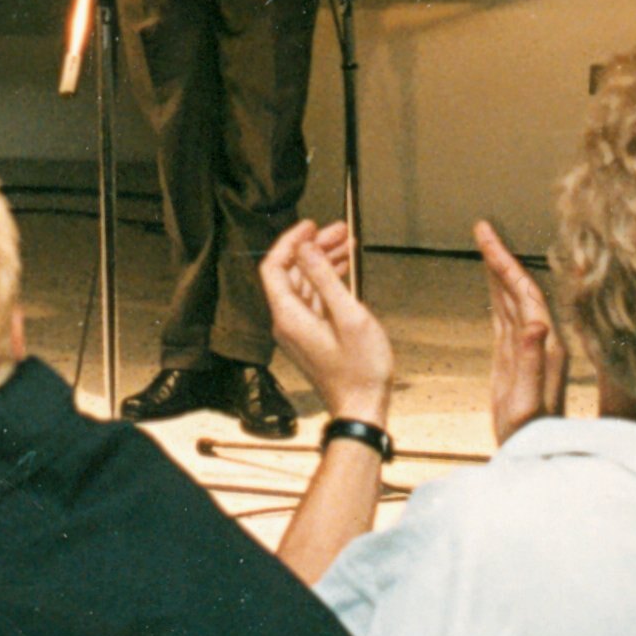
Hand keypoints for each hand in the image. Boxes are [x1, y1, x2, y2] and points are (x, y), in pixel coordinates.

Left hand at [259, 219, 393, 422]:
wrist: (361, 409)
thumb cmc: (360, 370)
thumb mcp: (348, 317)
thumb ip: (325, 279)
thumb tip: (306, 248)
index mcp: (288, 316)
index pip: (274, 267)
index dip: (290, 242)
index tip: (311, 225)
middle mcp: (287, 322)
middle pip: (291, 273)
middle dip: (314, 248)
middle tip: (340, 231)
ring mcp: (298, 330)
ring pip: (304, 284)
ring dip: (322, 262)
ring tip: (347, 243)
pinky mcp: (310, 336)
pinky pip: (313, 300)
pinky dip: (327, 281)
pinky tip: (345, 269)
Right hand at [476, 220, 566, 447]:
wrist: (533, 457)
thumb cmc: (530, 436)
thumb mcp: (528, 402)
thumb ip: (532, 363)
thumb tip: (536, 323)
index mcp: (544, 345)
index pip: (524, 292)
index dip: (505, 262)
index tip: (486, 236)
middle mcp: (541, 342)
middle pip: (519, 288)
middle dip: (500, 257)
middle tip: (481, 229)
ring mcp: (529, 349)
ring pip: (512, 299)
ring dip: (498, 271)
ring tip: (484, 246)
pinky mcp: (515, 358)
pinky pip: (505, 316)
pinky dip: (496, 294)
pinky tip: (491, 285)